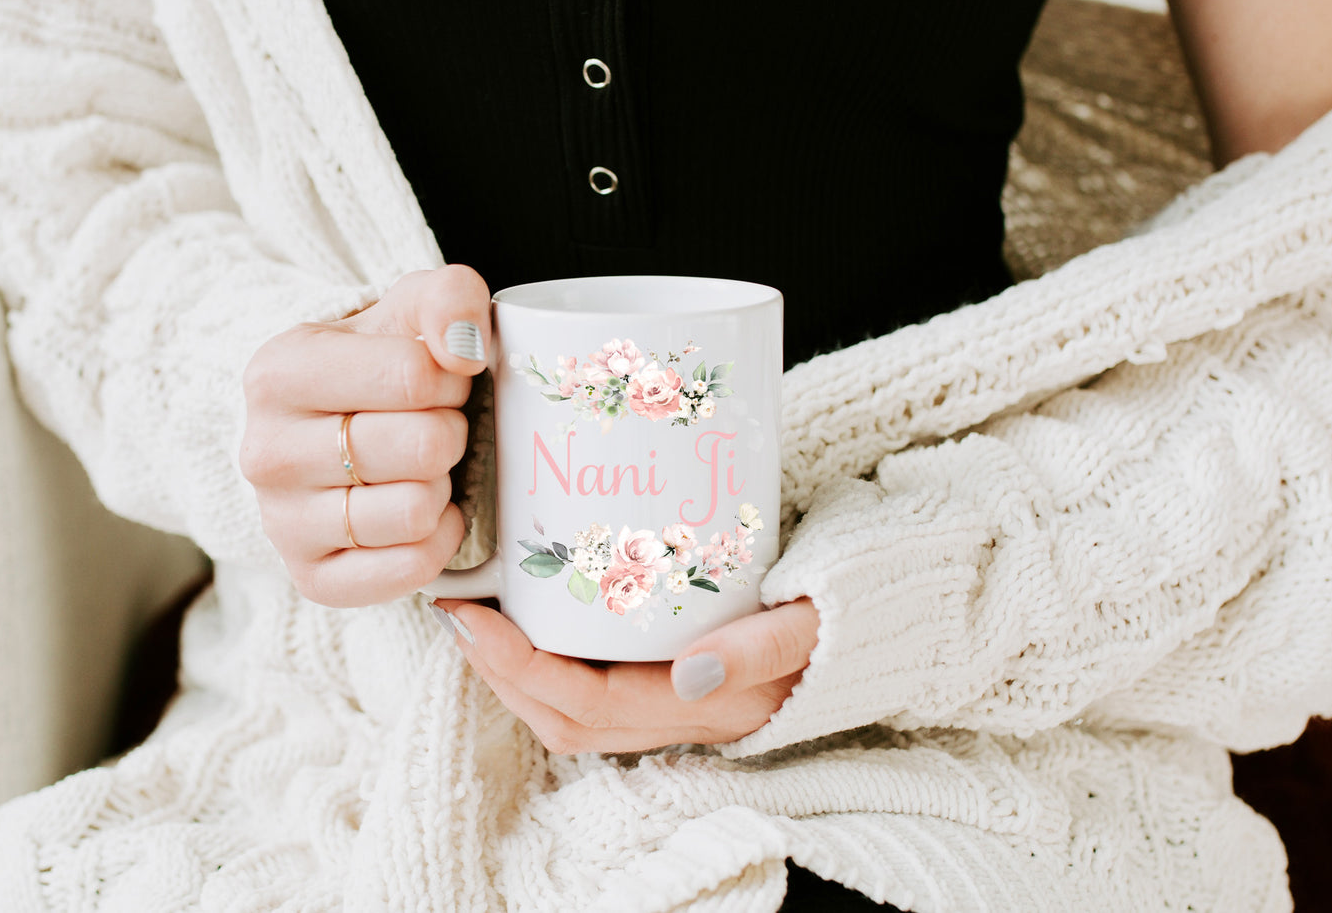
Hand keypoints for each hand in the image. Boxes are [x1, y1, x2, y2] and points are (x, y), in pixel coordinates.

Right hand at [240, 265, 490, 605]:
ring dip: (443, 488)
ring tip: (421, 470)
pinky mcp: (312, 578)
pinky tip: (426, 515)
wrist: (340, 427)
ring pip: (417, 512)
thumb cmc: (385, 363)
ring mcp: (281, 524)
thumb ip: (449, 297)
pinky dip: (439, 542)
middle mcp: (265, 453)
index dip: (452, 379)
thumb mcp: (413, 307)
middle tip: (435, 428)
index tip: (437, 380)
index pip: (415, 376)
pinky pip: (411, 569)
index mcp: (278, 373)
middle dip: (452, 433)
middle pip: (424, 448)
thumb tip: (465, 348)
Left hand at [432, 597, 819, 752]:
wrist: (872, 626)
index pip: (590, 703)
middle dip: (501, 673)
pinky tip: (535, 622)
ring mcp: (679, 706)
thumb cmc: (843, 614)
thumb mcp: (812, 624)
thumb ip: (761, 647)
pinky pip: (596, 692)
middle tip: (458, 614)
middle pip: (567, 718)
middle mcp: (686, 718)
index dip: (521, 666)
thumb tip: (691, 672)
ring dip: (517, 674)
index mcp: (711, 707)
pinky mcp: (676, 683)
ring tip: (480, 620)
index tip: (472, 616)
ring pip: (574, 713)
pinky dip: (551, 665)